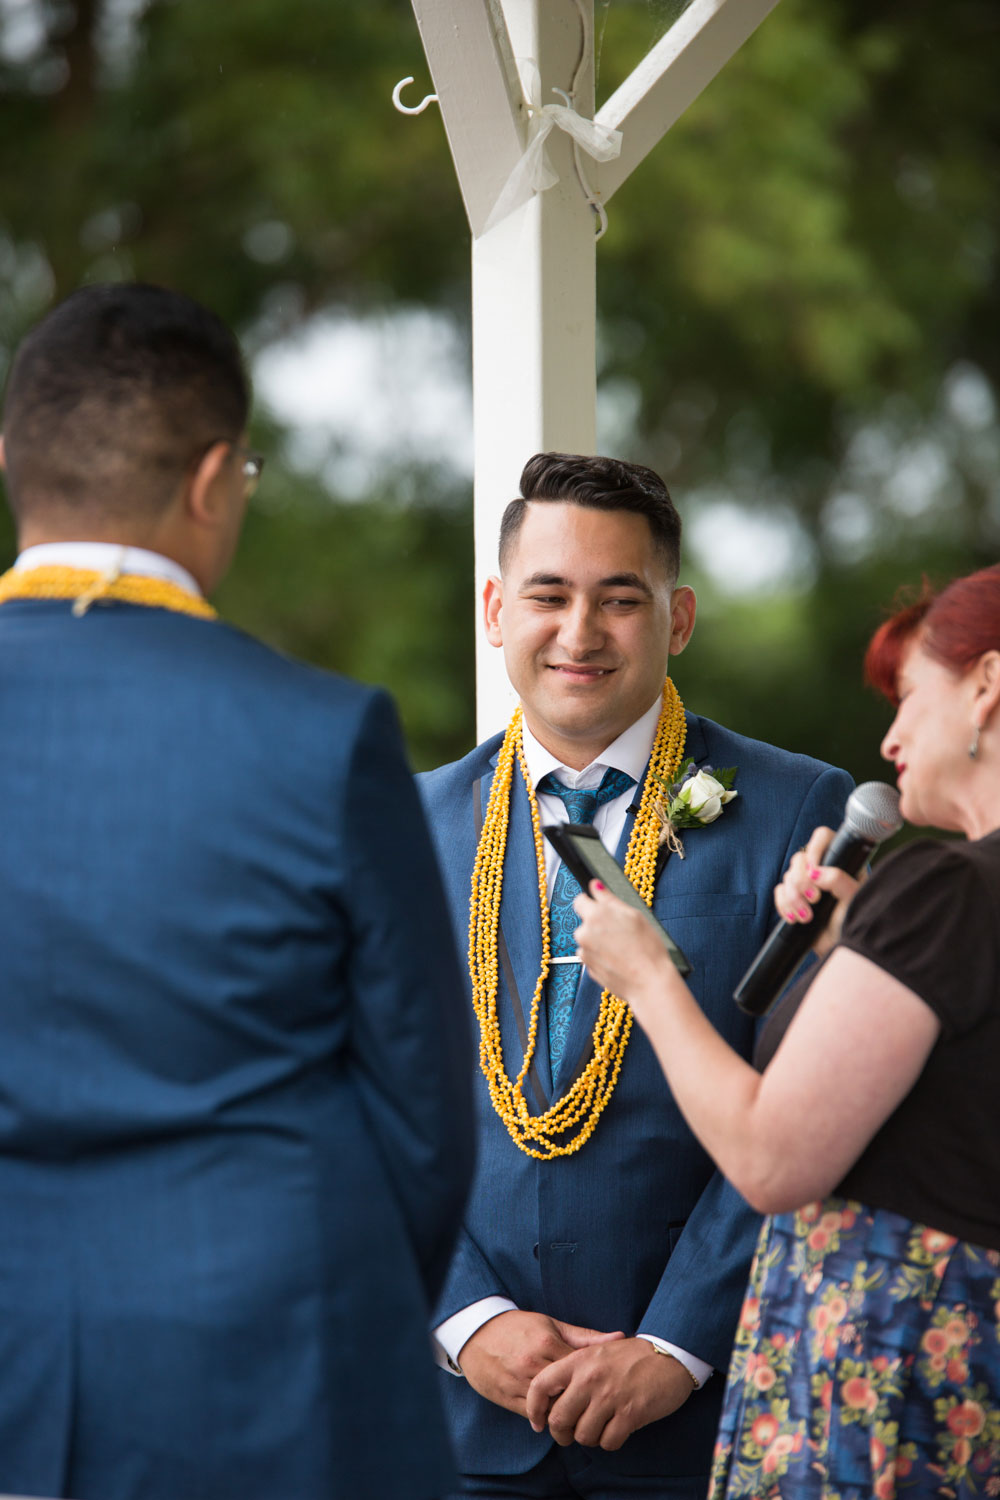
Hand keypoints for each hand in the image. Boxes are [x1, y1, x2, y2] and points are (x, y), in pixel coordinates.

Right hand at [458, 1310, 624, 1418]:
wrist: (476, 1333)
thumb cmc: (518, 1327)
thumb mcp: (551, 1324)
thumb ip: (584, 1337)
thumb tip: (620, 1338)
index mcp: (547, 1343)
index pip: (581, 1370)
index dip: (595, 1382)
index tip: (606, 1387)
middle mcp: (533, 1364)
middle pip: (568, 1392)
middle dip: (583, 1402)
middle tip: (597, 1408)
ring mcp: (518, 1382)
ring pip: (551, 1408)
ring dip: (566, 1414)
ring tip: (579, 1415)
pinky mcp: (507, 1397)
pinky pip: (532, 1415)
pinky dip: (546, 1418)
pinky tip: (556, 1417)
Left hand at [526, 1337, 694, 1450]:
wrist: (669, 1354)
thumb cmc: (632, 1355)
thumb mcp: (598, 1350)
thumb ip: (575, 1369)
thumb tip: (553, 1397)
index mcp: (579, 1360)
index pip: (541, 1385)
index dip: (534, 1408)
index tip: (539, 1422)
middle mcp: (590, 1378)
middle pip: (559, 1419)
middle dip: (561, 1433)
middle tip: (570, 1434)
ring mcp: (610, 1396)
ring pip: (583, 1435)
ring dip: (590, 1437)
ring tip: (599, 1427)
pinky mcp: (630, 1413)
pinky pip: (608, 1442)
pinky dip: (610, 1441)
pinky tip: (617, 1430)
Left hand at [571, 884, 682, 1027]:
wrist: (650, 983)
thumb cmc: (647, 949)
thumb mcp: (634, 915)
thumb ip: (609, 899)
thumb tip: (595, 885)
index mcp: (595, 915)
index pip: (580, 900)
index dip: (592, 902)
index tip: (603, 908)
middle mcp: (584, 933)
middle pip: (585, 922)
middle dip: (598, 924)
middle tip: (622, 931)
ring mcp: (585, 953)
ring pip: (589, 940)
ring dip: (600, 942)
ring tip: (624, 949)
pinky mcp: (588, 969)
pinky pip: (592, 957)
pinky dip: (602, 957)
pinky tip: (619, 960)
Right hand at [774, 825, 863, 956]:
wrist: (842, 951)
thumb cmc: (855, 924)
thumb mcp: (853, 900)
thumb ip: (839, 880)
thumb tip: (816, 873)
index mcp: (842, 863)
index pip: (822, 838)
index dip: (815, 849)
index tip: (814, 871)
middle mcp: (822, 870)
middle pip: (799, 859)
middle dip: (801, 882)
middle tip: (814, 899)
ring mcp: (807, 885)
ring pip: (787, 877)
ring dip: (793, 899)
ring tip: (807, 917)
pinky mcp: (794, 900)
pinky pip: (779, 892)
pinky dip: (784, 906)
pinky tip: (795, 918)